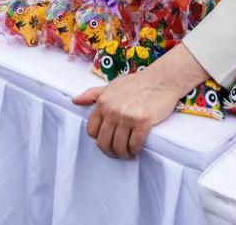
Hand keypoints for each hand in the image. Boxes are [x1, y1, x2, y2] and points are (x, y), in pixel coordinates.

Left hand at [72, 45, 206, 158]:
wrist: (161, 80)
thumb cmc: (136, 83)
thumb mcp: (111, 86)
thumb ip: (92, 94)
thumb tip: (75, 101)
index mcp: (103, 102)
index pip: (91, 130)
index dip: (98, 139)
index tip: (106, 141)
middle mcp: (112, 110)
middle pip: (103, 142)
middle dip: (109, 152)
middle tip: (117, 153)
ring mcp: (127, 116)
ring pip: (118, 146)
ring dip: (123, 154)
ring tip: (127, 154)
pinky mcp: (143, 122)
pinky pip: (134, 144)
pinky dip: (134, 151)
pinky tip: (136, 150)